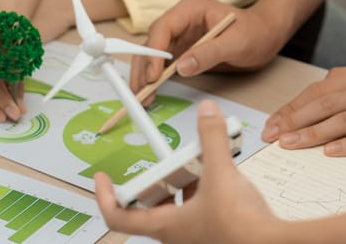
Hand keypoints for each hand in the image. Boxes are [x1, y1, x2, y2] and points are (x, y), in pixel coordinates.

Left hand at [95, 100, 280, 242]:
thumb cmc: (243, 227)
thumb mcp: (221, 172)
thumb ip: (211, 139)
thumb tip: (206, 114)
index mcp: (165, 226)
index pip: (118, 217)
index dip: (104, 196)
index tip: (102, 179)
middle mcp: (176, 235)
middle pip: (149, 207)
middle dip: (155, 181)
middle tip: (163, 164)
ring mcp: (195, 236)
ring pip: (176, 206)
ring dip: (182, 183)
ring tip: (196, 162)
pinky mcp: (214, 233)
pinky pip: (198, 209)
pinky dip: (202, 191)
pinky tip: (219, 176)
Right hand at [131, 0, 284, 103]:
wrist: (266, 36)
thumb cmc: (255, 31)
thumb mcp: (237, 42)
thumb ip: (210, 53)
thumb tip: (182, 68)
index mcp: (189, 10)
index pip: (163, 28)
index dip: (154, 52)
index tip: (154, 75)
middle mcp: (179, 22)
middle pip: (151, 43)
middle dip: (143, 68)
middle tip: (141, 91)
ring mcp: (178, 37)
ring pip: (152, 56)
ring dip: (144, 76)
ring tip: (142, 97)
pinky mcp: (180, 52)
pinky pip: (162, 65)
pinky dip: (154, 79)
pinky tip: (151, 93)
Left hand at [264, 58, 345, 155]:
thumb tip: (315, 92)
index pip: (317, 92)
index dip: (291, 108)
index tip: (271, 124)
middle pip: (324, 106)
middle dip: (293, 122)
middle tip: (272, 137)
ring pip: (344, 121)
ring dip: (313, 134)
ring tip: (290, 145)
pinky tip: (331, 153)